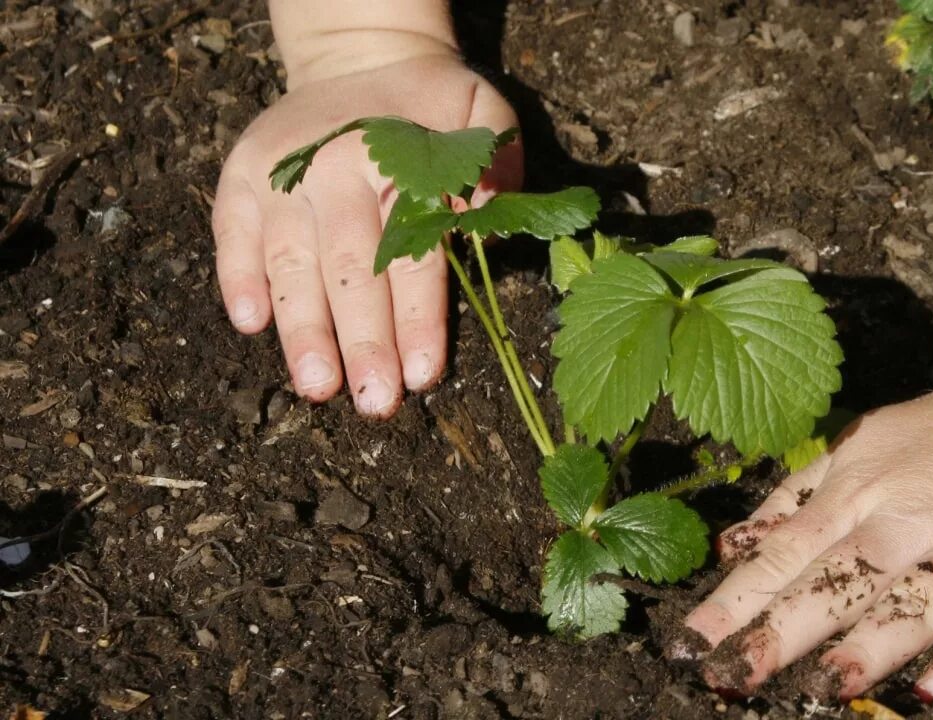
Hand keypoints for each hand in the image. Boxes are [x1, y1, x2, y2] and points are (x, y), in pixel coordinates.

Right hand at [213, 44, 521, 416]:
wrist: (362, 59)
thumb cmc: (431, 109)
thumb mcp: (482, 116)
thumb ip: (497, 163)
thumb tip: (490, 218)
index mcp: (394, 160)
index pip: (411, 255)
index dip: (417, 318)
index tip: (423, 375)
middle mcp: (330, 168)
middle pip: (349, 270)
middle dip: (362, 343)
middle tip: (374, 403)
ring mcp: (279, 174)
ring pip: (290, 264)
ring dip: (303, 331)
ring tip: (317, 388)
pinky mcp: (240, 177)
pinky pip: (231, 233)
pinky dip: (237, 277)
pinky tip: (250, 325)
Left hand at [676, 362, 932, 705]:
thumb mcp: (859, 447)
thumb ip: (795, 498)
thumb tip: (729, 550)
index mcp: (859, 492)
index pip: (784, 555)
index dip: (733, 602)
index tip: (688, 646)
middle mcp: (910, 519)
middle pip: (838, 581)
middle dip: (781, 632)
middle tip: (731, 677)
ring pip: (916, 603)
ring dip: (872, 646)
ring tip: (828, 686)